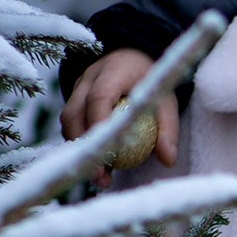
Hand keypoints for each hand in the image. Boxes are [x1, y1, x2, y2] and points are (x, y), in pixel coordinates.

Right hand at [62, 49, 178, 168]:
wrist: (131, 59)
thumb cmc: (150, 81)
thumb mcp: (166, 100)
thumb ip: (168, 128)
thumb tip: (169, 160)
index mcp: (114, 71)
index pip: (100, 97)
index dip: (100, 125)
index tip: (108, 154)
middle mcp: (89, 77)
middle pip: (74, 112)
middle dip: (85, 146)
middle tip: (101, 175)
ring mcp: (77, 87)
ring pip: (68, 121)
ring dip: (81, 149)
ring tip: (101, 177)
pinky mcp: (73, 99)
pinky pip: (71, 124)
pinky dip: (82, 144)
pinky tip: (97, 166)